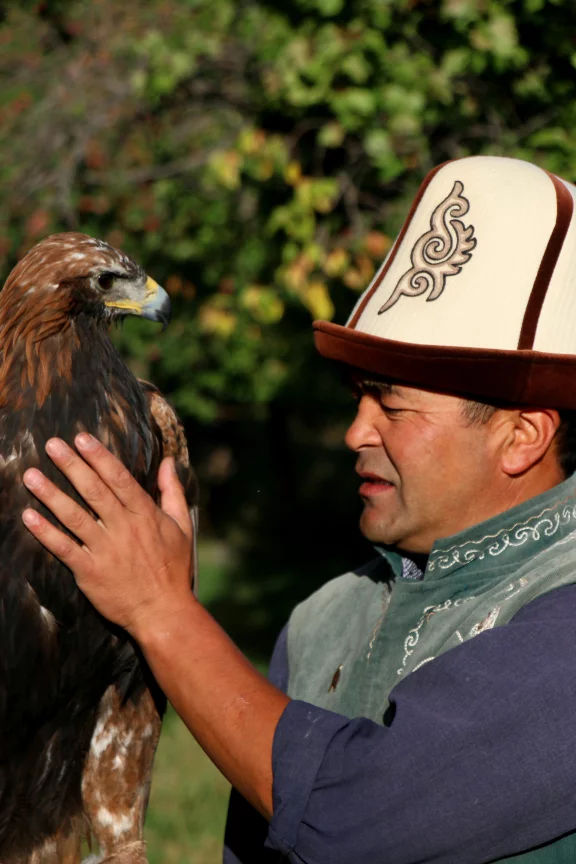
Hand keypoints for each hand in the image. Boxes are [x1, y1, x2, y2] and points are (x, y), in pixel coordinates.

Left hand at [21, 434, 195, 638]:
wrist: (163, 611)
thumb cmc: (174, 568)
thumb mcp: (182, 525)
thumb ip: (172, 491)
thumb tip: (169, 461)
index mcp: (145, 515)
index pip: (119, 479)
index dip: (100, 457)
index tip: (82, 438)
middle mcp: (124, 528)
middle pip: (94, 491)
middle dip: (72, 465)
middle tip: (52, 445)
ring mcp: (105, 550)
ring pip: (75, 516)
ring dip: (51, 494)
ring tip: (31, 475)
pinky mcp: (90, 572)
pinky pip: (64, 548)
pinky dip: (45, 533)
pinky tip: (29, 516)